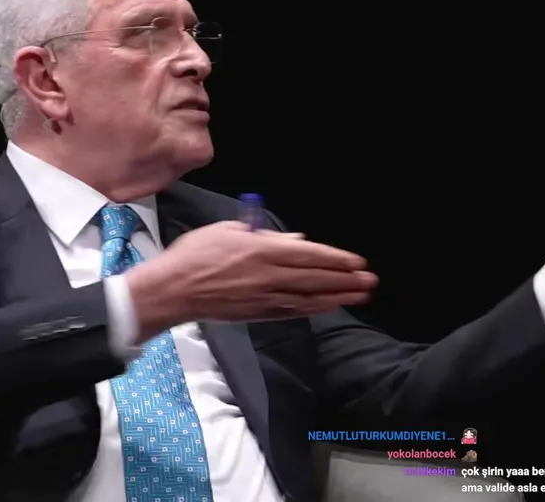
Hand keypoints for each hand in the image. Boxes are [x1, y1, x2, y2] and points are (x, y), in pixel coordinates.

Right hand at [125, 221, 377, 333]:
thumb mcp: (227, 230)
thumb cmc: (195, 254)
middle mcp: (268, 275)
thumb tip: (294, 240)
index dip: (336, 258)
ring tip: (360, 295)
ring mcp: (264, 297)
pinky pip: (293, 311)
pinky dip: (314, 309)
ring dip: (337, 296)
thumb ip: (262, 234)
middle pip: (315, 278)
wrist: (173, 289)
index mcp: (261, 249)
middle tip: (370, 281)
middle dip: (346, 279)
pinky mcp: (257, 313)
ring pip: (309, 298)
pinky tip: (328, 307)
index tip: (358, 261)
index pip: (308, 254)